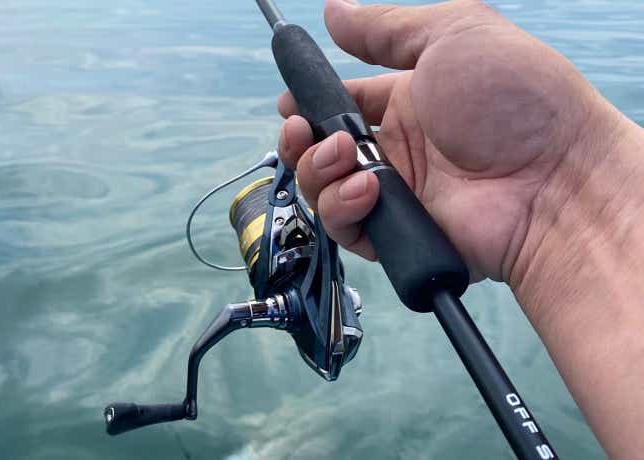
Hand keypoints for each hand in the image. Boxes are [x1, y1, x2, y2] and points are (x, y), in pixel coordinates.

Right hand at [277, 0, 618, 283]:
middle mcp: (397, 150)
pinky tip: (368, 189)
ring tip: (344, 154)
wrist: (554, 179)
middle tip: (302, 131)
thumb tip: (334, 10)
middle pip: (322, 151)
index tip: (289, 104)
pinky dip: (343, 207)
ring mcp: (396, 195)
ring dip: (318, 169)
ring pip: (324, 189)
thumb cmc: (513, 99)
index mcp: (408, 102)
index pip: (344, 104)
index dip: (310, 105)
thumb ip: (386, 28)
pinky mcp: (397, 236)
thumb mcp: (453, 35)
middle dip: (300, 141)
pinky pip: (346, 228)